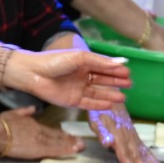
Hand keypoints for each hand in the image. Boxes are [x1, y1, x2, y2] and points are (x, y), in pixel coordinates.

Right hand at [0, 106, 83, 159]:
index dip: (60, 133)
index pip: (50, 130)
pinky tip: (73, 150)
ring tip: (80, 146)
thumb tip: (32, 108)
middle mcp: (40, 131)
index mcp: (33, 124)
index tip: (69, 135)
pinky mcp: (39, 149)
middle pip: (57, 136)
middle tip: (81, 142)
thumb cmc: (3, 122)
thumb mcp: (14, 113)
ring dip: (70, 144)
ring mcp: (41, 140)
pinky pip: (55, 149)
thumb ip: (24, 111)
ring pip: (58, 142)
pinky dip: (65, 150)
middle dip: (69, 139)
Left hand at [4, 48, 129, 110]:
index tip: (128, 73)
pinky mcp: (72, 100)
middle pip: (102, 80)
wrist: (33, 73)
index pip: (103, 67)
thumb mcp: (79, 57)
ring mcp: (77, 89)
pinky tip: (110, 105)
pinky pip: (88, 104)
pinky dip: (99, 105)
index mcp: (83, 63)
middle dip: (115, 82)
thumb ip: (99, 61)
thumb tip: (119, 63)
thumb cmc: (55, 61)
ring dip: (110, 95)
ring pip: (97, 93)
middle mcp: (81, 76)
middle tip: (129, 84)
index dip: (115, 70)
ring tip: (123, 97)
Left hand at [87, 104, 163, 162]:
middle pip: (137, 156)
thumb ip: (102, 132)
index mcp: (117, 137)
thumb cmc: (100, 111)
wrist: (111, 96)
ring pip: (143, 152)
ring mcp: (133, 136)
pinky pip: (144, 147)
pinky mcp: (134, 135)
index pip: (125, 155)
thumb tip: (108, 143)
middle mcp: (127, 138)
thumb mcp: (96, 120)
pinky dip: (151, 156)